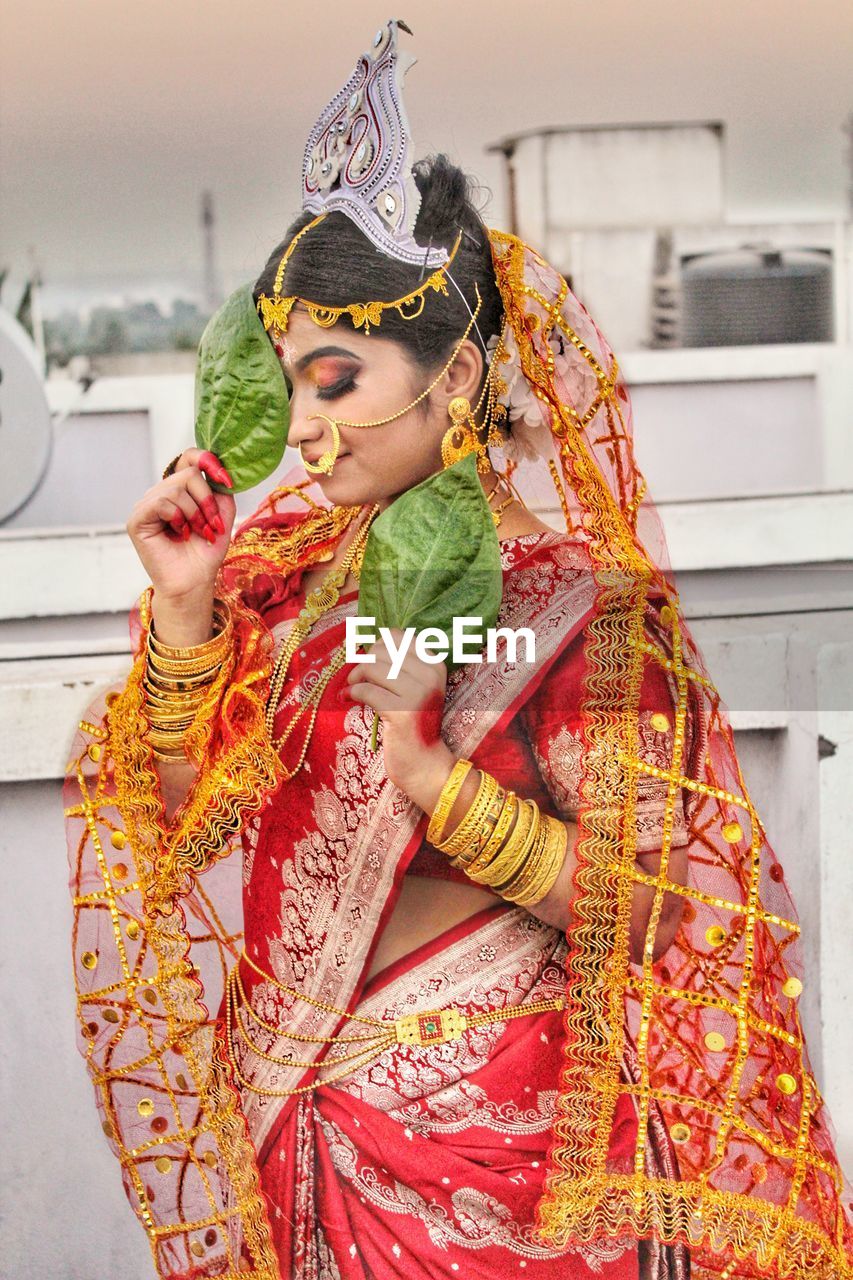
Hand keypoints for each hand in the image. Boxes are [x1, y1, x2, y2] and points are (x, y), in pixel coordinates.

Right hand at [126, 449, 235, 602]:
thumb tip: (216, 468)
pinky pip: (161, 502)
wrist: (196, 581)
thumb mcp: (222, 514)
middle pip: (189, 473)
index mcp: (179, 489)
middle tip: (211, 525)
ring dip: (196, 514)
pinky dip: (178, 518)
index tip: (226, 481)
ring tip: (198, 533)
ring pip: (176, 488)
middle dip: (207, 501)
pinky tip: (181, 534)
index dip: (207, 460)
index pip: (188, 457)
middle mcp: (161, 493)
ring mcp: (147, 505)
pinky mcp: (137, 519)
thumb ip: (219, 487)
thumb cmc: (206, 550)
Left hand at [345, 627, 451, 796]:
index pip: (398, 636)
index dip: (377, 646)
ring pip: (372, 668)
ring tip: (352, 689)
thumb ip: (398, 665)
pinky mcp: (402, 712)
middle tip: (358, 679)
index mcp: (435, 664)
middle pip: (382, 649)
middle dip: (363, 662)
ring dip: (355, 678)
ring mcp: (418, 693)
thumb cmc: (414, 723)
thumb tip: (367, 643)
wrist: (424, 762)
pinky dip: (352, 694)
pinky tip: (348, 699)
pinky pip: (366, 691)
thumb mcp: (415, 688)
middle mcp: (430, 675)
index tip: (370, 663)